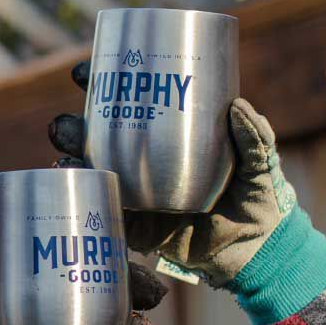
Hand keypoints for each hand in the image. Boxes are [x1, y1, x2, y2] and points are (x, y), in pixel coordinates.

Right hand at [50, 61, 296, 287]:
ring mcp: (144, 194)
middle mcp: (152, 163)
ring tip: (63, 151)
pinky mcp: (142, 226)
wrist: (258, 252)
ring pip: (99, 171)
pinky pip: (110, 210)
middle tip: (66, 123)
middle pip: (104, 137)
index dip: (106, 86)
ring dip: (74, 158)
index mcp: (175, 139)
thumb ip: (254, 136)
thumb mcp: (261, 163)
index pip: (136, 104)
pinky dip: (89, 197)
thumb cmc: (260, 200)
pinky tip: (73, 184)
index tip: (84, 72)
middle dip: (76, 125)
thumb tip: (238, 107)